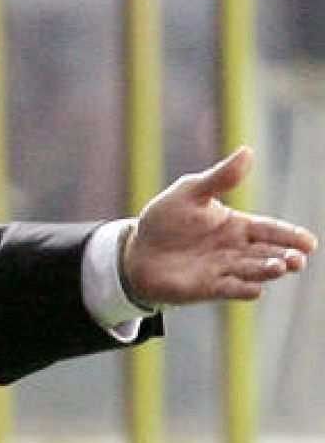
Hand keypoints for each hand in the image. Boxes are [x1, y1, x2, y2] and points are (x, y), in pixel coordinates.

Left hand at [123, 146, 315, 305]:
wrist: (136, 249)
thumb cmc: (166, 219)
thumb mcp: (190, 192)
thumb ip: (219, 178)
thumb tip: (247, 152)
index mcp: (237, 225)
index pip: (270, 230)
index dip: (290, 236)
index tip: (310, 242)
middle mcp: (235, 250)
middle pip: (267, 253)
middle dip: (285, 256)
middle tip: (298, 260)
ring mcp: (222, 270)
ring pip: (252, 271)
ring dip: (267, 271)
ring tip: (281, 268)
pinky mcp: (205, 288)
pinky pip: (227, 289)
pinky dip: (242, 290)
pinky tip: (255, 291)